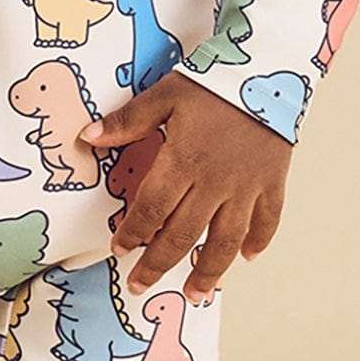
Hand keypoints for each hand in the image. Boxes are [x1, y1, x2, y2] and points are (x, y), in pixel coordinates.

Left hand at [79, 71, 290, 301]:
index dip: (133, 234)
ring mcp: (246, 186)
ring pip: (226, 240)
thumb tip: (86, 137)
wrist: (269, 66)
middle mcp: (214, 183)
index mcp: (183, 162)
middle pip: (182, 235)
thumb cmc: (212, 80)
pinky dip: (259, 240)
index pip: (151, 210)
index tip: (119, 250)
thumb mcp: (165, 95)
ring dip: (209, 271)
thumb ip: (127, 121)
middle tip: (139, 286)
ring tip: (196, 294)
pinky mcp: (273, 181)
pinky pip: (268, 219)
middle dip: (158, 264)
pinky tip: (248, 257)